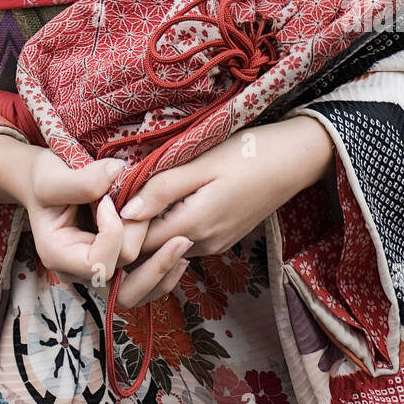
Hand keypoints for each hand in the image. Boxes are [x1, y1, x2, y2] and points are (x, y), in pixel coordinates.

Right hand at [22, 150, 194, 309]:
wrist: (42, 181)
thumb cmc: (45, 178)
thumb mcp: (53, 176)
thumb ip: (82, 180)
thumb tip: (117, 172)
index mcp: (60, 256)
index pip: (99, 263)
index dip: (113, 232)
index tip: (110, 199)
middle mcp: (79, 272)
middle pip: (123, 292)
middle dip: (154, 266)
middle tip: (181, 239)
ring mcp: (97, 271)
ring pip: (136, 294)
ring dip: (162, 273)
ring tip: (184, 246)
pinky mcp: (112, 262)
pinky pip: (140, 281)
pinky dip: (161, 270)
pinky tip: (179, 250)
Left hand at [118, 116, 335, 259]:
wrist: (295, 160)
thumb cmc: (248, 153)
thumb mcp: (201, 163)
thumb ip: (162, 188)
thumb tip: (125, 212)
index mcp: (194, 226)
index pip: (139, 245)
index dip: (119, 225)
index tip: (108, 197)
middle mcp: (202, 245)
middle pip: (150, 250)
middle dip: (130, 228)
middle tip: (117, 193)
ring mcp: (214, 245)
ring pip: (166, 246)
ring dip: (149, 225)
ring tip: (140, 192)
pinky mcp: (221, 239)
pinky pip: (183, 240)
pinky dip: (168, 224)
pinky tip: (166, 198)